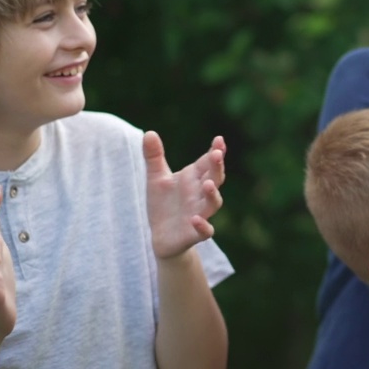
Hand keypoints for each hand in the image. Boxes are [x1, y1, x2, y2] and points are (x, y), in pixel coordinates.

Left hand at [144, 132, 225, 259]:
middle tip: (216, 154)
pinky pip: (205, 230)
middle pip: (215, 178)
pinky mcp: (195, 233)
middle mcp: (200, 194)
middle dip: (217, 167)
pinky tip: (195, 219)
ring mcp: (200, 213)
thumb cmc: (163, 204)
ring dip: (213, 194)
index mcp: (194, 178)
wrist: (161, 236)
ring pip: (213, 203)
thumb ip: (154, 157)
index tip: (219, 140)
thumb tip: (149, 132)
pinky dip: (203, 225)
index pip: (208, 162)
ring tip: (208, 184)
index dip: (216, 151)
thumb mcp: (156, 179)